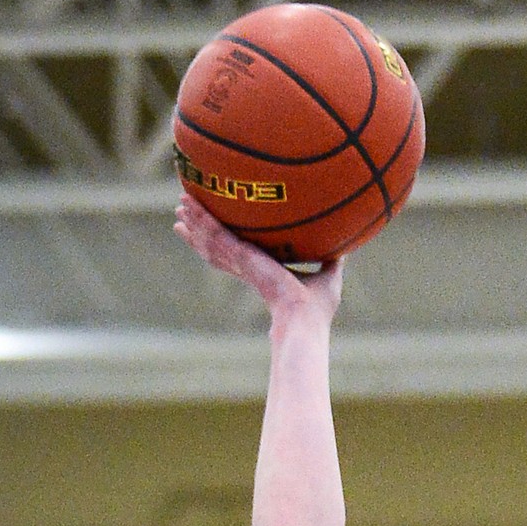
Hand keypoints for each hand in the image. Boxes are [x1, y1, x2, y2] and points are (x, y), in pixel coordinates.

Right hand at [174, 196, 343, 321]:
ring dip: (195, 222)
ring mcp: (241, 263)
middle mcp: (248, 267)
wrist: (304, 319)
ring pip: (210, 239)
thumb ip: (334, 258)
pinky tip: (187, 206)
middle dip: (199, 230)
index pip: (238, 253)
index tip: (213, 230)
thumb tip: (348, 244)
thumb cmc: (317, 308)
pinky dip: (200, 220)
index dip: (225, 242)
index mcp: (263, 271)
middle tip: (182, 213)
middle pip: (217, 246)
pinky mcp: (240, 257)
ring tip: (178, 206)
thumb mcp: (329, 274)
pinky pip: (215, 234)